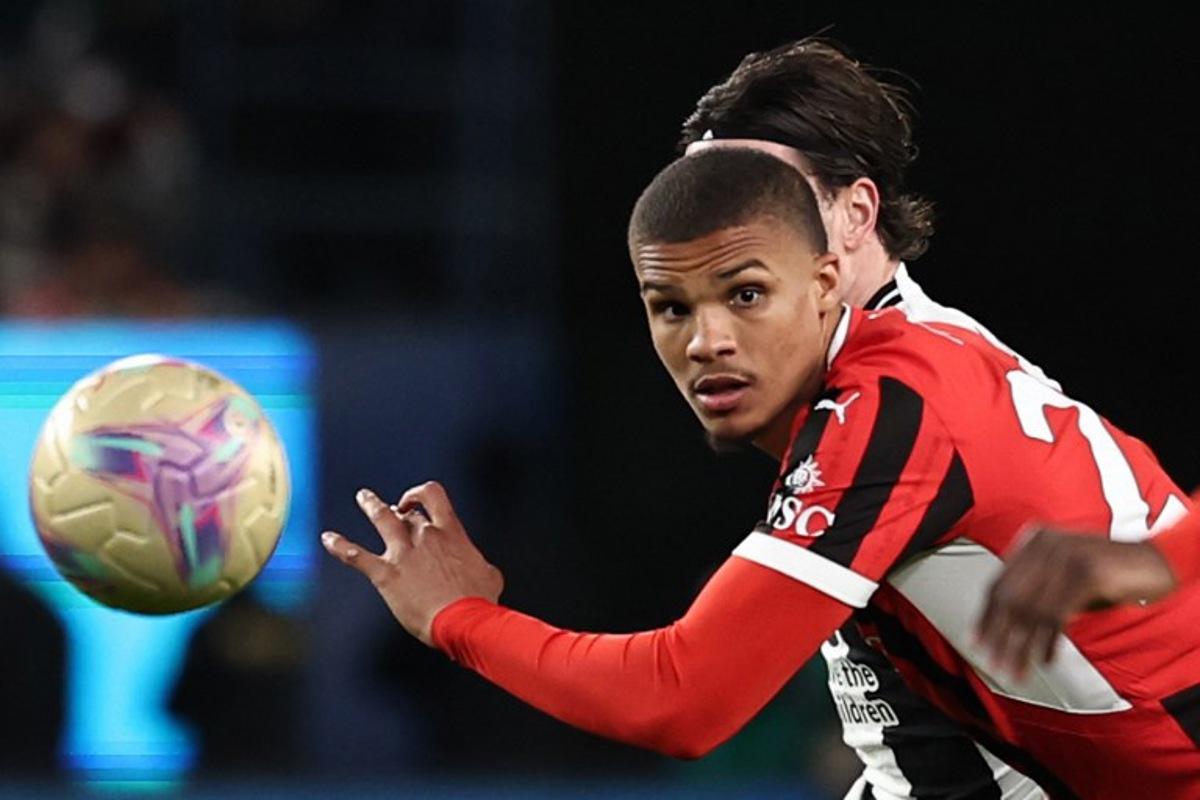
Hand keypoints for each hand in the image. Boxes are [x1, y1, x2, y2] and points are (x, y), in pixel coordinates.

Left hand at [321, 481, 503, 645]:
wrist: (463, 620)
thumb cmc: (479, 600)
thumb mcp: (489, 573)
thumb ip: (478, 562)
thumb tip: (478, 566)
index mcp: (451, 532)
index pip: (433, 496)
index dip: (420, 494)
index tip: (414, 503)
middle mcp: (426, 536)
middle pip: (407, 512)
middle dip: (399, 510)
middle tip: (393, 512)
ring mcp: (404, 553)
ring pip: (382, 518)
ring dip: (371, 505)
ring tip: (363, 497)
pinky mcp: (386, 574)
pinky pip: (356, 556)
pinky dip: (339, 545)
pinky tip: (327, 539)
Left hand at [976, 528, 1175, 677]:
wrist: (1156, 562)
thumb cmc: (1110, 573)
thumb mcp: (1066, 576)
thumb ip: (1038, 589)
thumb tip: (1002, 625)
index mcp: (1035, 541)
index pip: (1000, 583)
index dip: (986, 616)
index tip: (976, 643)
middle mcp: (1045, 544)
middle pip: (1009, 598)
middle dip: (999, 637)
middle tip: (994, 665)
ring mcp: (1065, 555)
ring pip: (1030, 610)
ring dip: (1021, 647)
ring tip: (1016, 671)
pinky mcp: (1086, 571)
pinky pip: (1057, 615)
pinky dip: (1048, 641)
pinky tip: (1045, 660)